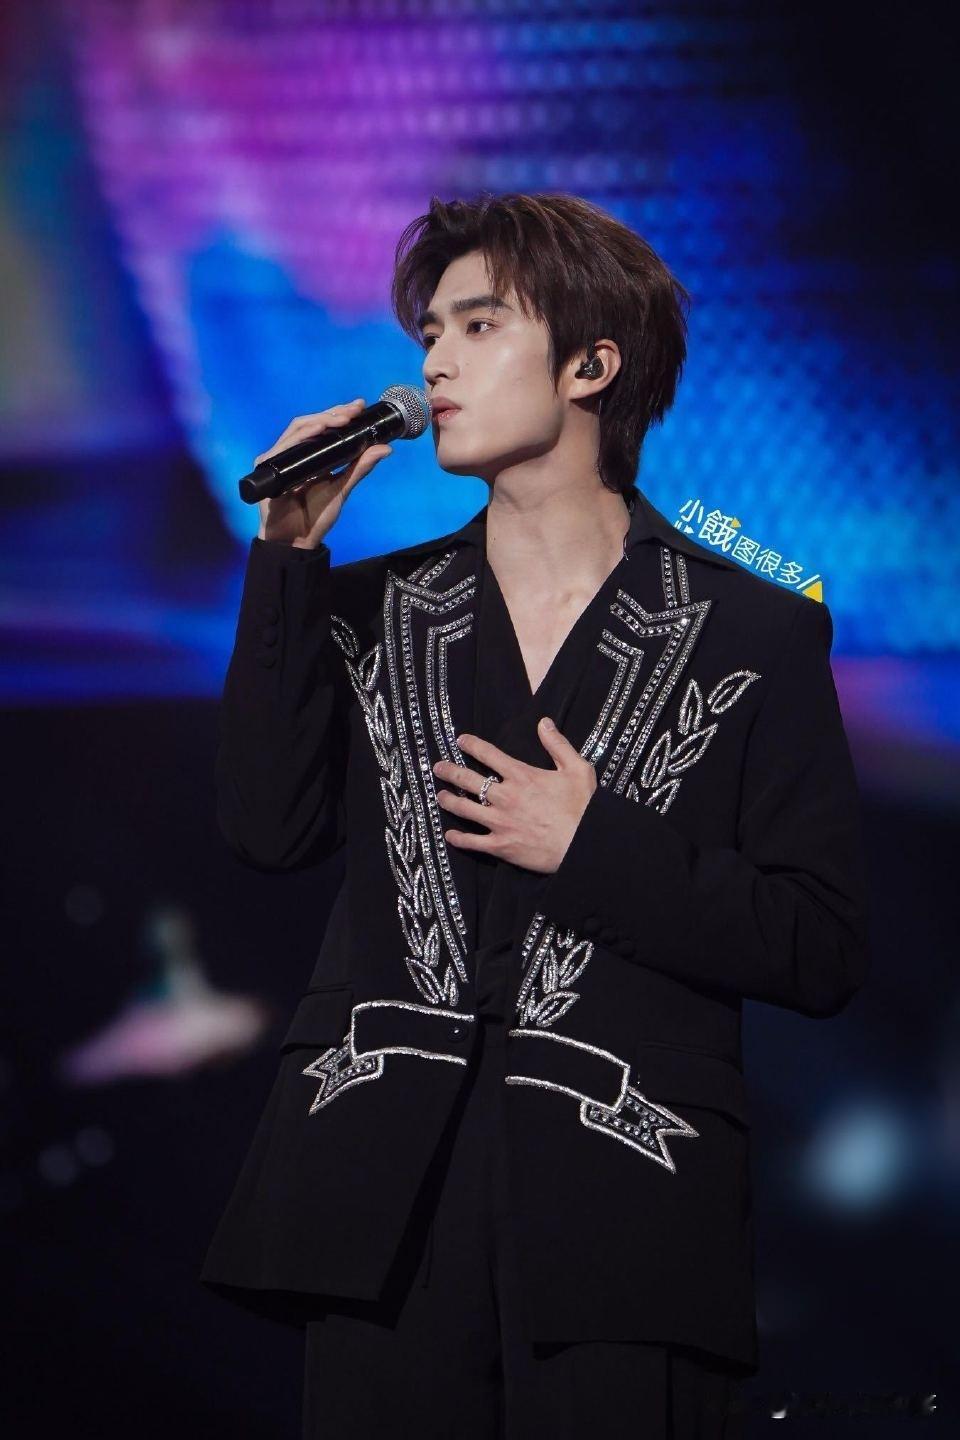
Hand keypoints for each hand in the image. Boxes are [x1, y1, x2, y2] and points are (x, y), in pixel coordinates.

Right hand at [256, 398, 391, 548]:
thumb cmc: (316, 517)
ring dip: (319, 421)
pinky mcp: (268, 467)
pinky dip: (301, 436)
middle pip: (310, 423)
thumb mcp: (343, 488)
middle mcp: (294, 453)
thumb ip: (360, 468)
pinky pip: (283, 447)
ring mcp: (280, 458)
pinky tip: (316, 430)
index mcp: (311, 455)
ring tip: (340, 419)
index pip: (323, 427)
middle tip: (352, 411)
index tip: (358, 406)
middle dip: (332, 414)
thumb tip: (385, 448)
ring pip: (298, 429)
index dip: (339, 414)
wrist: (298, 540)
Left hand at [432, 717, 597, 873]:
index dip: (472, 745)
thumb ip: (558, 744)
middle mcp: (505, 797)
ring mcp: (500, 822)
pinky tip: (449, 835)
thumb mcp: (577, 768)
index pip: (489, 755)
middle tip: (437, 768)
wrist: (584, 844)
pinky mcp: (501, 846)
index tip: (460, 741)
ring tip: (439, 796)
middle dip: (450, 771)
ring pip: (464, 809)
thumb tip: (543, 722)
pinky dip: (458, 838)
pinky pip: (472, 842)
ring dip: (449, 801)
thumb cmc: (583, 806)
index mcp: (521, 776)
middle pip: (468, 780)